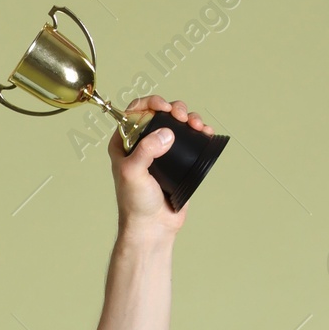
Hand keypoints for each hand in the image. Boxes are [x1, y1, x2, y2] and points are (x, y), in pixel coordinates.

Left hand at [108, 94, 213, 235]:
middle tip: (183, 117)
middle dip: (175, 109)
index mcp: (123, 143)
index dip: (150, 103)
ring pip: (177, 124)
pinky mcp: (178, 161)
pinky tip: (205, 132)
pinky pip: (189, 139)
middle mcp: (141, 144)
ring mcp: (161, 152)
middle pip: (160, 114)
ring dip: (190, 118)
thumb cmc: (136, 203)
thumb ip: (145, 151)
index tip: (164, 108)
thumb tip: (166, 133)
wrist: (153, 227)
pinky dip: (199, 131)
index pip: (135, 111)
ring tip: (198, 125)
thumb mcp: (132, 174)